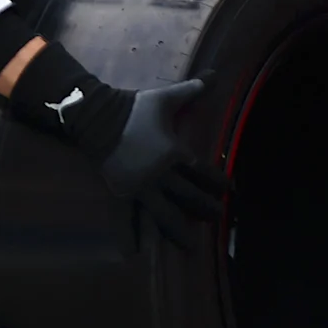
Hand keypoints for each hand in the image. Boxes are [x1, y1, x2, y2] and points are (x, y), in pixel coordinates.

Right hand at [94, 76, 224, 237]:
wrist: (97, 116)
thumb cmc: (134, 107)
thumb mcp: (166, 97)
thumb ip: (192, 90)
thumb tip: (216, 74)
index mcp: (174, 153)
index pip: (203, 172)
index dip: (219, 182)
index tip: (231, 190)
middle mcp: (160, 175)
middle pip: (189, 197)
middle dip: (205, 209)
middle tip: (218, 219)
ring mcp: (140, 187)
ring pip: (164, 214)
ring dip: (178, 230)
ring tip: (191, 247)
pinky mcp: (121, 192)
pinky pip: (126, 217)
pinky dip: (129, 235)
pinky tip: (133, 254)